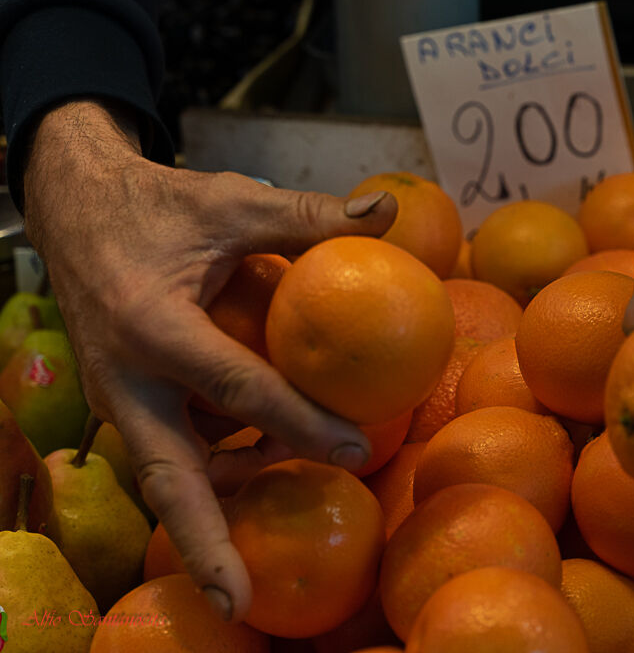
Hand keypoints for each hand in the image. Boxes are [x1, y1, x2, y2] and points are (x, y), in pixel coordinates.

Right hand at [22, 101, 397, 621]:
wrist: (75, 208)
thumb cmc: (158, 205)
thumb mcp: (231, 201)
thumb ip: (307, 215)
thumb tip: (388, 211)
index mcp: (152, 325)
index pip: (237, 387)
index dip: (300, 422)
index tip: (358, 449)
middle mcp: (126, 377)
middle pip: (167, 477)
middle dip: (202, 543)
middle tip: (240, 601)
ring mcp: (118, 397)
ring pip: (169, 473)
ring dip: (223, 502)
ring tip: (285, 509)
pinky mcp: (124, 402)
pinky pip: (172, 449)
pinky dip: (216, 466)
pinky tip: (266, 460)